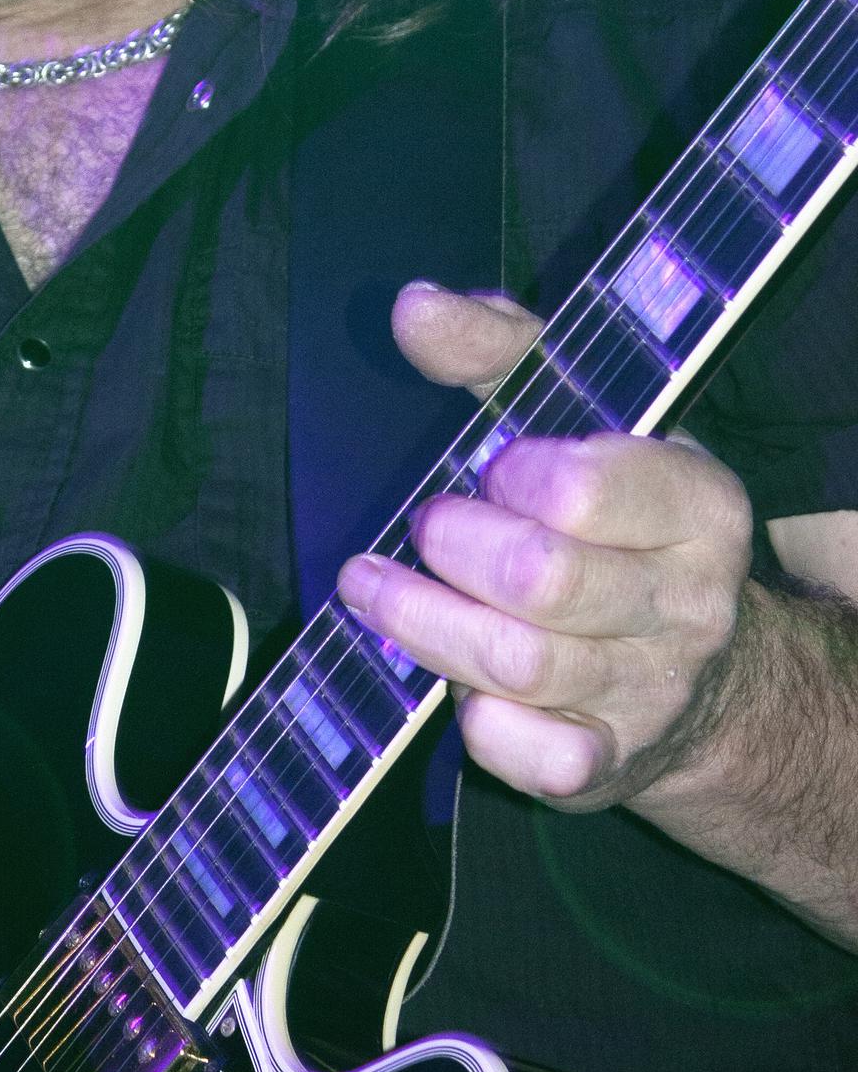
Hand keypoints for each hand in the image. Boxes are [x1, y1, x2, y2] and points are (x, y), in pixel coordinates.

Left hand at [336, 281, 753, 807]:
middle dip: (454, 548)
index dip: (515, 476)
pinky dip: (479, 727)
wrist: (696, 672)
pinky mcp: (610, 765)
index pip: (589, 490)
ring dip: (423, 623)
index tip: (492, 468)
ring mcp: (652, 691)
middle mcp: (690, 603)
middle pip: (542, 581)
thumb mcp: (574, 413)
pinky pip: (534, 759)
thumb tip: (414, 307)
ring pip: (519, 666)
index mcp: (699, 505)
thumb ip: (498, 349)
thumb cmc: (612, 519)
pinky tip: (451, 689)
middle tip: (425, 527)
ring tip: (371, 587)